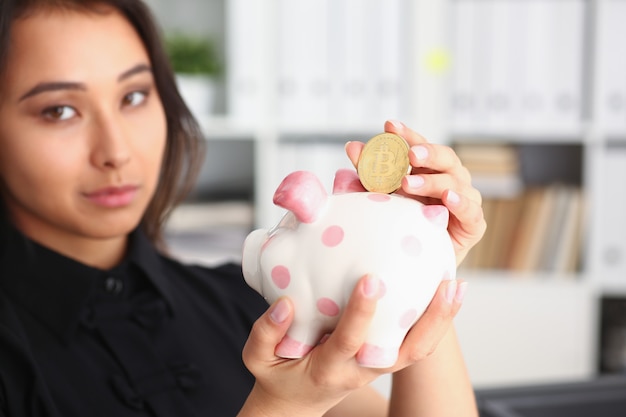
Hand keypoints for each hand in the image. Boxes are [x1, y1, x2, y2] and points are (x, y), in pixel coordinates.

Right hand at [238, 275, 465, 416]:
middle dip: (428, 319)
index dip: (361, 313)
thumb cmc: (277, 375)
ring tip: (456, 285)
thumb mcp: (257, 358)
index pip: (349, 341)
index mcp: (329, 369)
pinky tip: (443, 292)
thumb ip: (266, 332)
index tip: (371, 279)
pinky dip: (433, 322)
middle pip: (405, 351)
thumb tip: (286, 302)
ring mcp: (376, 368)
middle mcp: (360, 371)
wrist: (294, 402)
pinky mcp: (382, 361)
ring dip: (440, 320)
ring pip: (418, 349)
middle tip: (447, 284)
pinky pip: (414, 344)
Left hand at [345, 120, 485, 264]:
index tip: (389, 126)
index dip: (407, 135)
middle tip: (409, 155)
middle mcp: (449, 180)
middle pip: (444, 157)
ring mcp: (464, 200)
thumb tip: (351, 146)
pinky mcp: (473, 224)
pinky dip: (461, 203)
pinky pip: (471, 210)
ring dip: (432, 181)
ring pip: (455, 182)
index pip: (419, 147)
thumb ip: (368, 175)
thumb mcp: (379, 199)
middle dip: (427, 153)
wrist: (413, 267)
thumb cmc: (398, 227)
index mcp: (428, 170)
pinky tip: (448, 198)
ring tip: (408, 183)